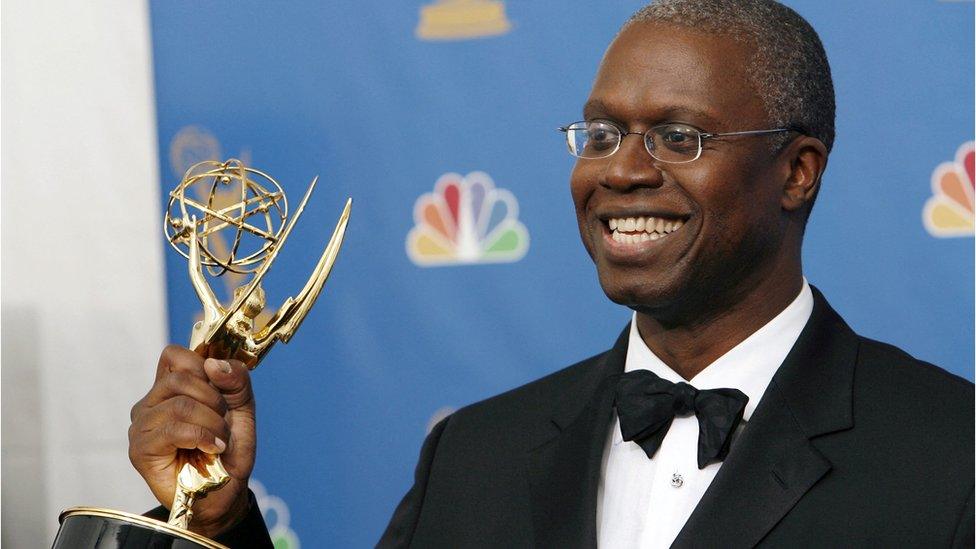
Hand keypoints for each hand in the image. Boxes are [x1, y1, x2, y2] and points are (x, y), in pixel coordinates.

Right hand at [129, 345, 256, 537]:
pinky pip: (173, 429)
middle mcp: (150, 403)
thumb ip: (236, 381)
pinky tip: (211, 449)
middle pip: (181, 378)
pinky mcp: (140, 450)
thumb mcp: (242, 408)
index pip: (175, 355)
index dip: (203, 367)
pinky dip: (202, 437)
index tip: (221, 392)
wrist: (226, 492)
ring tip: (219, 441)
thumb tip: (214, 363)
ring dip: (212, 423)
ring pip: (180, 404)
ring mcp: (142, 426)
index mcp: (170, 388)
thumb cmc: (229, 450)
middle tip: (224, 423)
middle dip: (215, 400)